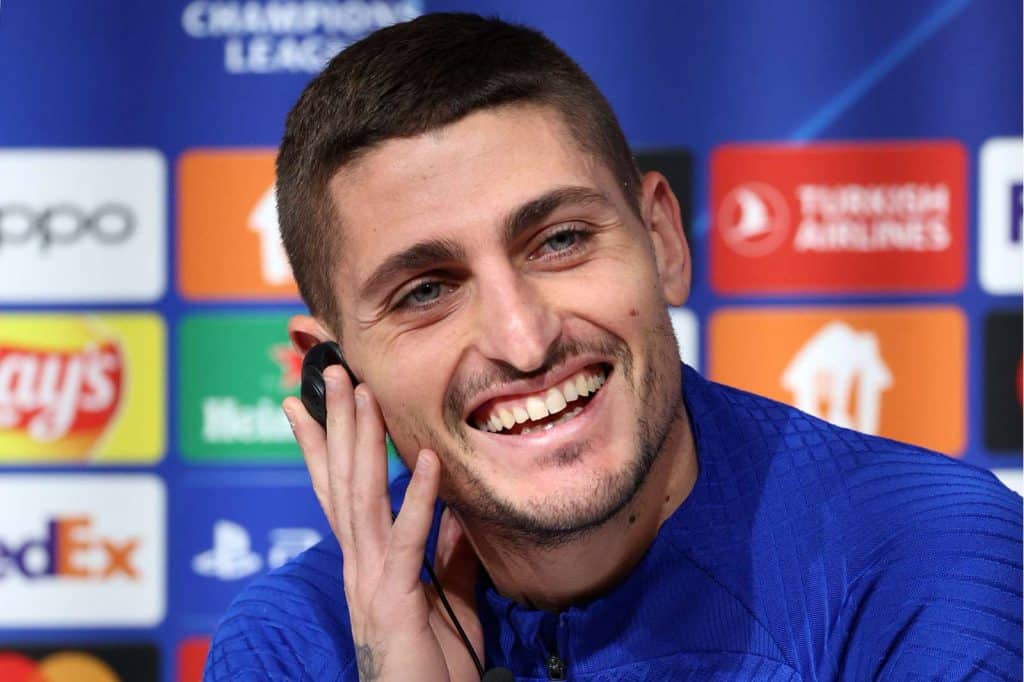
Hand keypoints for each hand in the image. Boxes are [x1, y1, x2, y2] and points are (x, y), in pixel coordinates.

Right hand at [283, 366, 482, 681]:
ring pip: (361, 499)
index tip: (304, 403)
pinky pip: (407, 541)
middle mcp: (358, 565)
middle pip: (341, 482)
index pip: (337, 492)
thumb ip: (447, 559)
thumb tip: (456, 516)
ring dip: (363, 443)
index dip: (320, 447)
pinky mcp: (395, 600)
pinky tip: (426, 460)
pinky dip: (418, 499)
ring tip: (364, 393)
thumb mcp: (445, 603)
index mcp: (366, 562)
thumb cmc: (432, 667)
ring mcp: (370, 581)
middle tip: (333, 372)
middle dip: (337, 424)